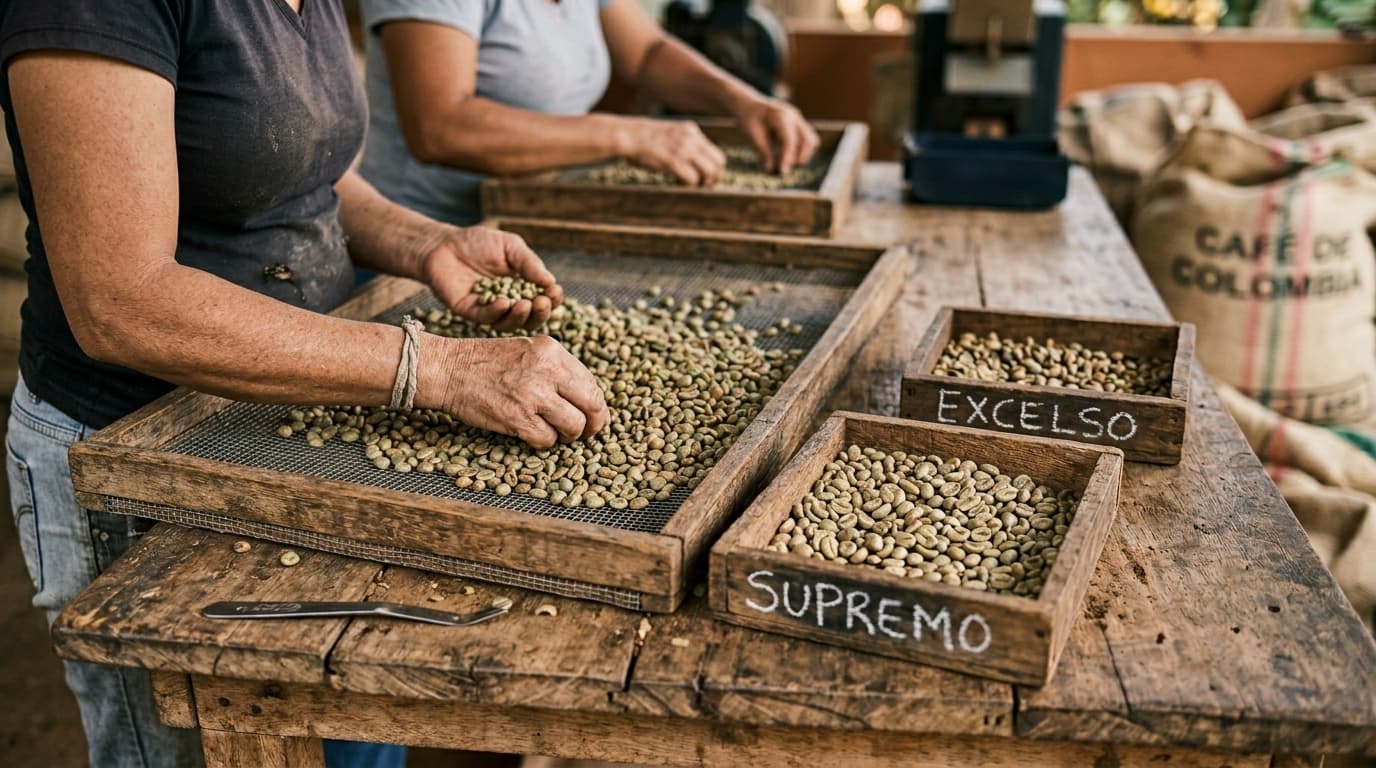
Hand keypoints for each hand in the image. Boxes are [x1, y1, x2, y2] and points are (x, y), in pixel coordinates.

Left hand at [415, 225, 563, 331]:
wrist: (443, 244)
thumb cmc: (478, 243)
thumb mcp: (510, 246)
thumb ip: (529, 263)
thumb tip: (550, 282)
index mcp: (522, 287)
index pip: (543, 299)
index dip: (552, 299)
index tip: (554, 292)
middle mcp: (509, 303)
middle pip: (531, 318)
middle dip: (540, 313)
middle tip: (542, 303)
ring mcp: (489, 310)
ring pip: (510, 323)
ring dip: (520, 317)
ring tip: (525, 304)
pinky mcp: (470, 312)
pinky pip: (486, 318)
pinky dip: (497, 312)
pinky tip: (503, 303)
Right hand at [441, 336, 610, 448]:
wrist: (449, 368)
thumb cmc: (487, 361)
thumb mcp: (528, 350)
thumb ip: (557, 369)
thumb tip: (587, 398)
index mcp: (552, 351)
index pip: (591, 383)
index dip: (596, 405)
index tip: (594, 415)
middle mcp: (548, 370)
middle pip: (592, 406)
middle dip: (594, 424)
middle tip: (586, 432)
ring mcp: (533, 396)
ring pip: (574, 426)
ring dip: (568, 435)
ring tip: (557, 432)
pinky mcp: (517, 419)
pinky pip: (547, 440)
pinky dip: (544, 442)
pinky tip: (534, 434)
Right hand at [617, 117, 725, 186]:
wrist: (628, 135)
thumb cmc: (644, 138)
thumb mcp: (670, 132)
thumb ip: (684, 142)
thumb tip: (693, 161)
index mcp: (691, 130)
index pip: (715, 152)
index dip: (714, 168)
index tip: (707, 177)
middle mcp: (691, 138)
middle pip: (719, 162)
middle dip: (715, 177)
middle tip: (705, 186)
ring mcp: (683, 149)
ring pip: (709, 171)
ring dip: (704, 183)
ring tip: (695, 187)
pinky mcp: (673, 161)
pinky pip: (692, 179)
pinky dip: (689, 185)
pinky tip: (680, 184)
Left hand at [732, 96, 819, 174]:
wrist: (750, 105)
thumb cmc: (749, 118)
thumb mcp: (751, 134)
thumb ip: (762, 150)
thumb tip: (770, 169)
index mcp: (781, 116)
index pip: (790, 140)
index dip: (788, 157)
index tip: (783, 172)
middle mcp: (794, 116)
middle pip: (808, 140)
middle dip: (800, 158)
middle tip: (785, 170)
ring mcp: (798, 120)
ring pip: (811, 140)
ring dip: (803, 155)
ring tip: (788, 164)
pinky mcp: (799, 126)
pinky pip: (808, 140)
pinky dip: (802, 151)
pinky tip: (789, 158)